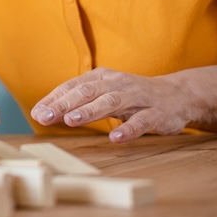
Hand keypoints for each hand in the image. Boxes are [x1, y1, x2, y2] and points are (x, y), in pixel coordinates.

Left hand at [31, 68, 187, 142]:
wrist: (179, 94)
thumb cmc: (132, 96)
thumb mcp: (105, 93)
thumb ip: (80, 101)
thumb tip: (46, 112)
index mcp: (102, 78)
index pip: (73, 86)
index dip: (54, 99)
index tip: (37, 113)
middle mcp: (117, 84)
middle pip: (87, 92)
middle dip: (64, 104)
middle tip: (45, 117)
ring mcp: (137, 98)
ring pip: (111, 102)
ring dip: (90, 111)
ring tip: (71, 120)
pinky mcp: (156, 113)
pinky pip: (141, 121)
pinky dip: (128, 129)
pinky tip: (115, 138)